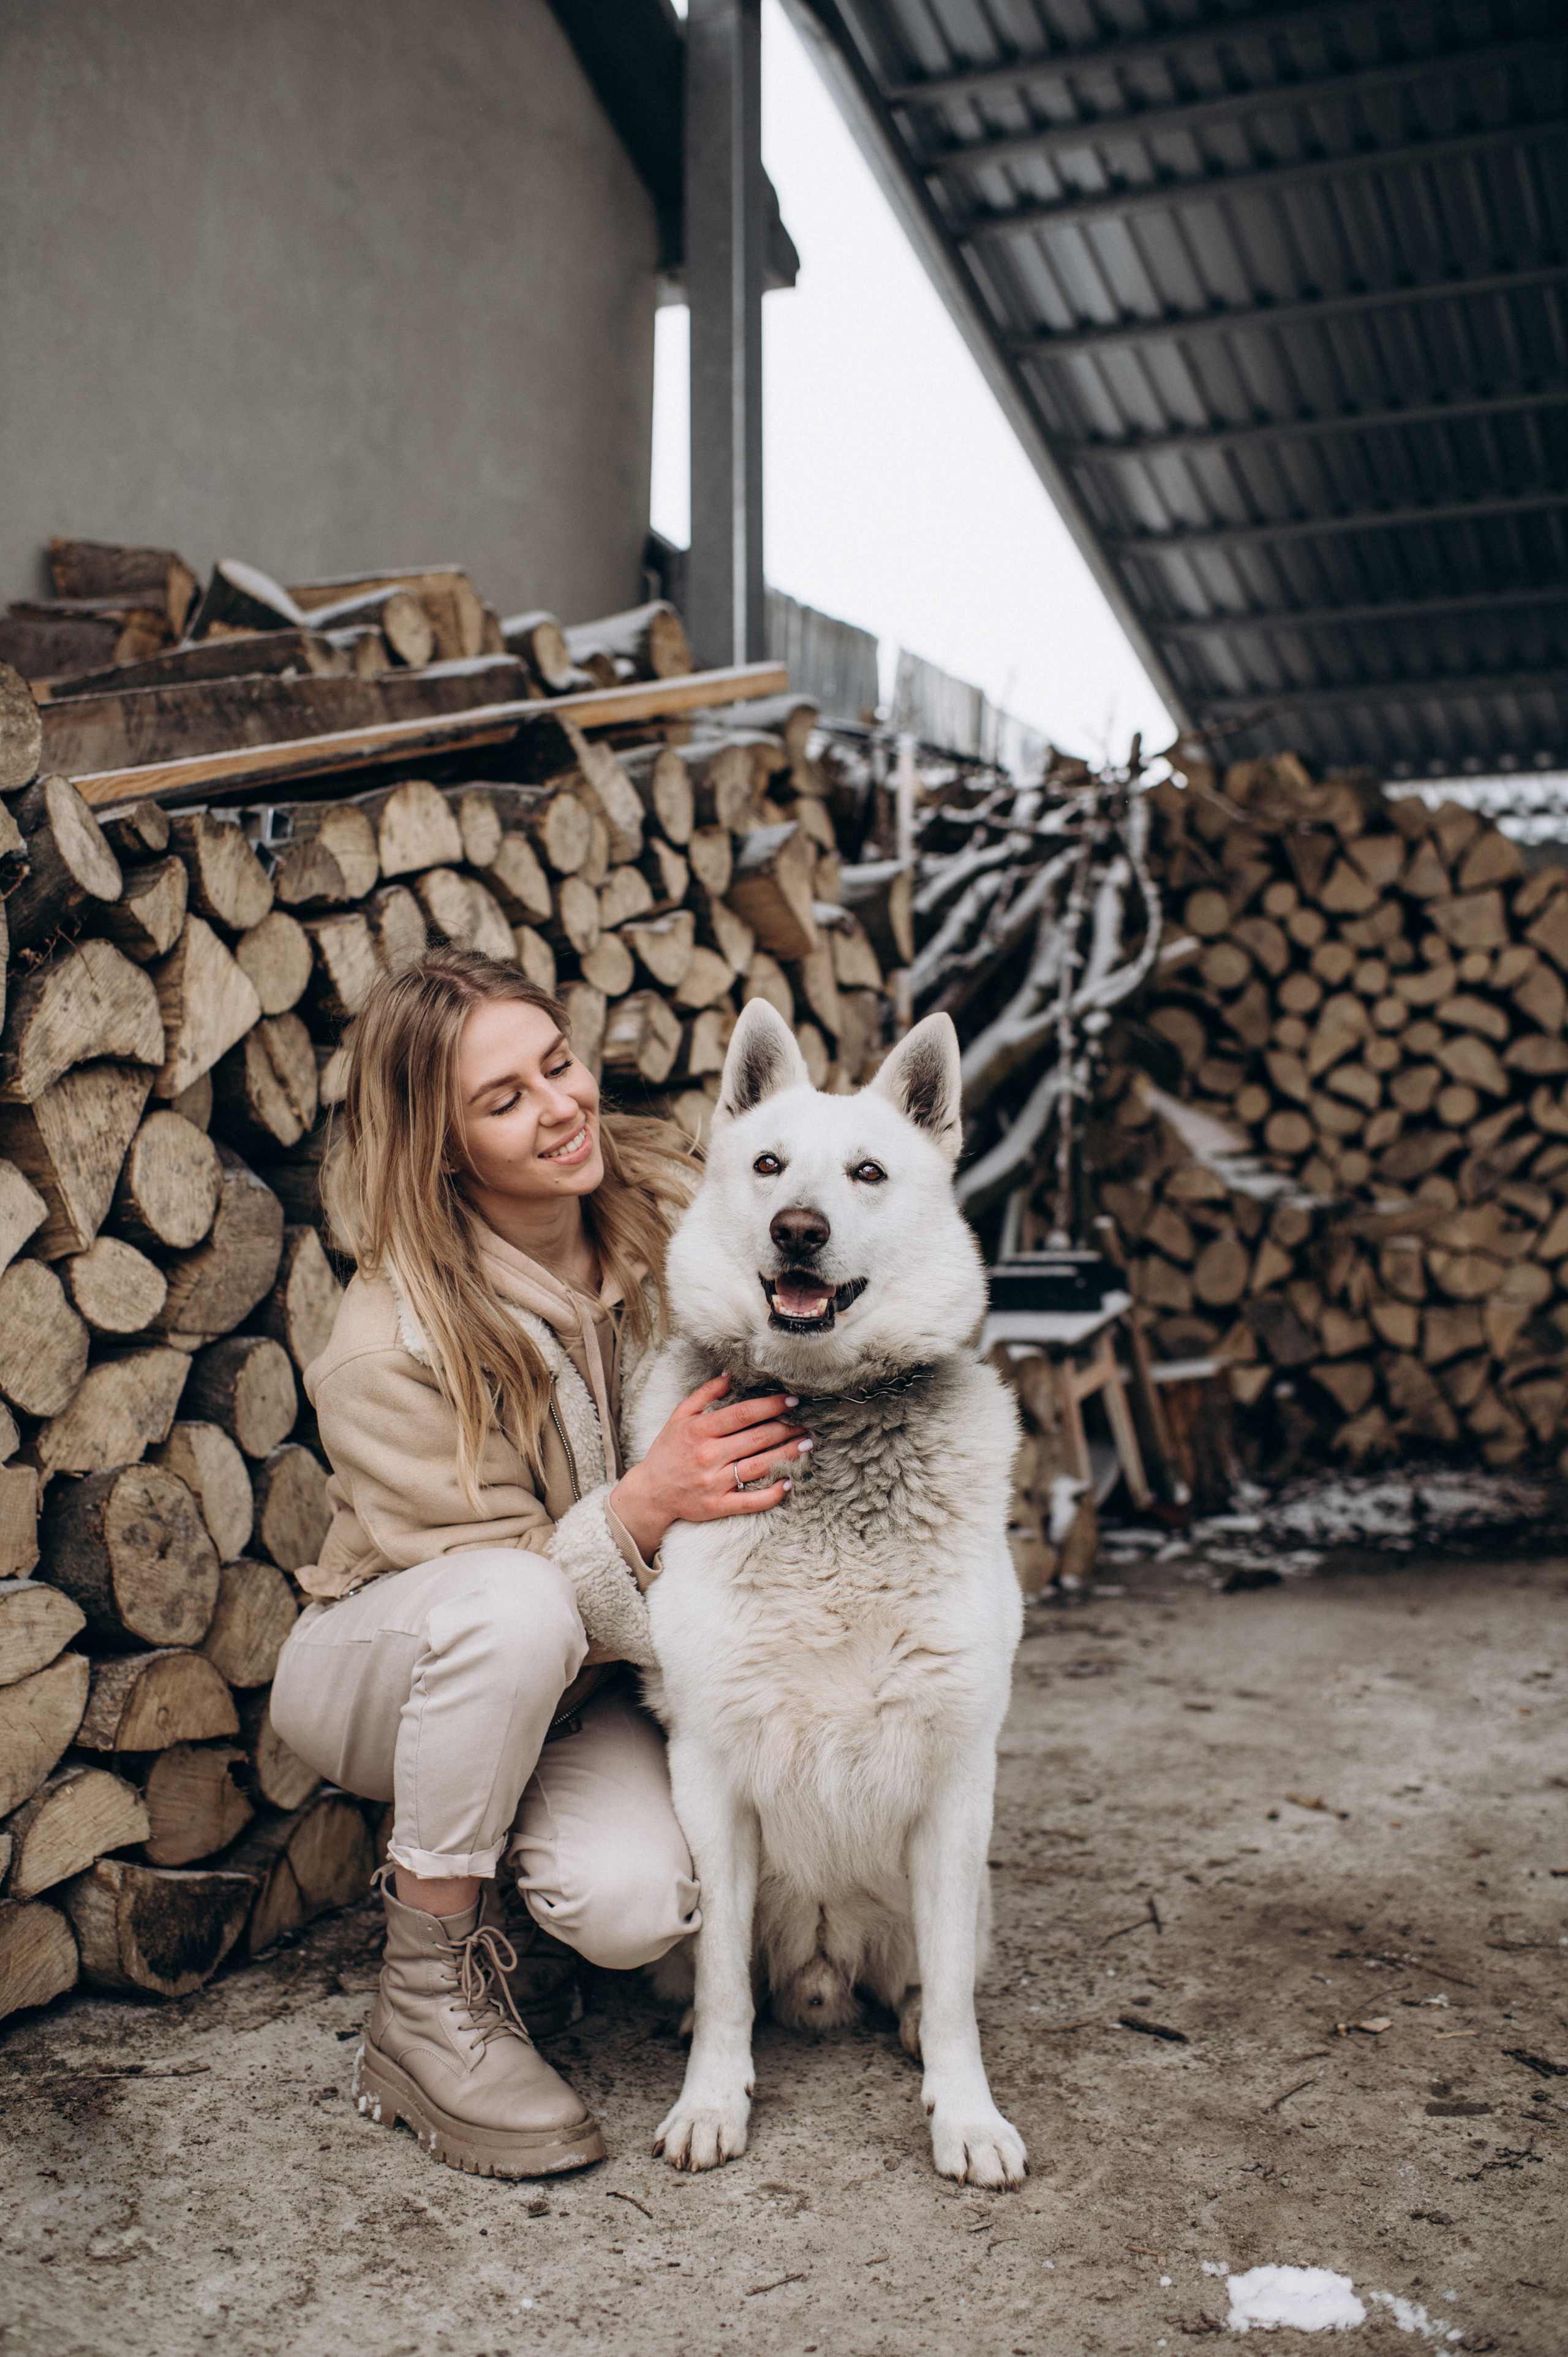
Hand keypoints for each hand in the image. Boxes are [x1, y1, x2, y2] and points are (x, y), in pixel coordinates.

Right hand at [611, 1374, 808, 1560]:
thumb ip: (705, 1394)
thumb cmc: (667, 1451)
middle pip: (757, 1438)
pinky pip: (751, 1501)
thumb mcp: (679, 1417)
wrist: (649, 1493)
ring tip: (805, 1445)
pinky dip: (772, 1493)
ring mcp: (714, 1482)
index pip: (743, 1414)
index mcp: (700, 1431)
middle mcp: (708, 1455)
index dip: (770, 1406)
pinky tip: (788, 1483)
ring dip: (787, 1454)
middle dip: (786, 1428)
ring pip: (759, 1466)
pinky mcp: (717, 1506)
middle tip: (805, 1423)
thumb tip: (731, 1374)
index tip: (791, 1401)